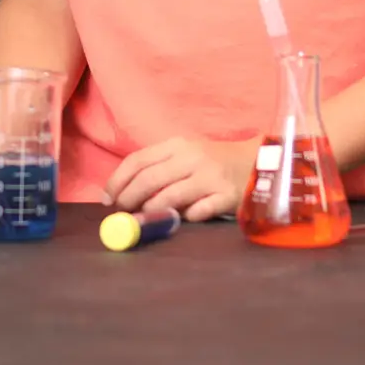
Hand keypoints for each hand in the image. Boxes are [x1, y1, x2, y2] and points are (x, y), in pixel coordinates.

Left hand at [103, 135, 260, 221]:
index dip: (117, 180)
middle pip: (150, 179)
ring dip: (151, 212)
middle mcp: (192, 157)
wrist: (256, 161)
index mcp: (177, 144)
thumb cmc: (212, 162)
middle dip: (129, 199)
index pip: (138, 160)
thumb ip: (158, 169)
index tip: (107, 200)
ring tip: (144, 220)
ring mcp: (211, 176)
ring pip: (170, 196)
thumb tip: (122, 195)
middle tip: (122, 215)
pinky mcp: (227, 196)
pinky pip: (199, 212)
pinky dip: (185, 218)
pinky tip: (181, 220)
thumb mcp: (184, 156)